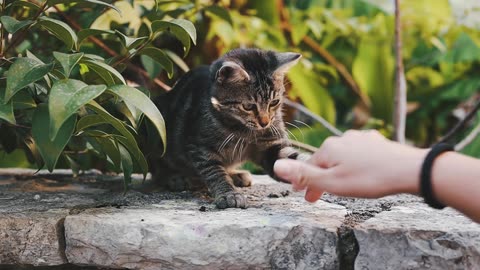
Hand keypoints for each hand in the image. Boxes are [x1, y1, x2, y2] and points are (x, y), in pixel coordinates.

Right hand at [274, 130, 427, 201]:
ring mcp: (360, 138)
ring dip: (336, 170)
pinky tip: (360, 169)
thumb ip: (304, 175)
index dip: (303, 183)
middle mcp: (341, 139)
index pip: (308, 167)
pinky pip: (358, 152)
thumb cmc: (369, 179)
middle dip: (320, 178)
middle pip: (324, 161)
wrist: (408, 170)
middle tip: (317, 197)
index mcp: (328, 149)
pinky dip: (354, 163)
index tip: (302, 195)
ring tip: (340, 184)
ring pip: (341, 156)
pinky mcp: (376, 141)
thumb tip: (275, 165)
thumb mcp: (332, 183)